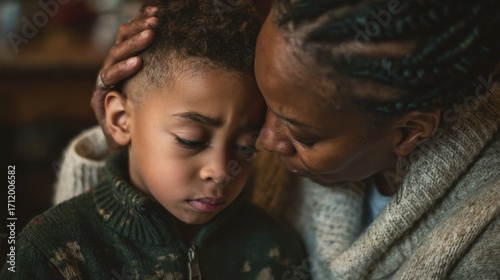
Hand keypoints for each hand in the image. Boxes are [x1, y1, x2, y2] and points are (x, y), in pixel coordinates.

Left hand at [92, 6, 157, 151]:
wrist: (117, 120)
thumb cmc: (121, 131)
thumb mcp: (117, 136)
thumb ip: (118, 135)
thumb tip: (122, 139)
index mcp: (102, 92)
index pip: (108, 75)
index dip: (122, 68)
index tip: (138, 63)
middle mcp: (106, 72)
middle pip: (115, 52)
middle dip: (133, 42)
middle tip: (151, 33)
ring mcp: (115, 60)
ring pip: (121, 39)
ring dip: (138, 28)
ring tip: (155, 21)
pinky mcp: (125, 54)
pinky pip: (130, 33)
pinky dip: (141, 22)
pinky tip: (155, 13)